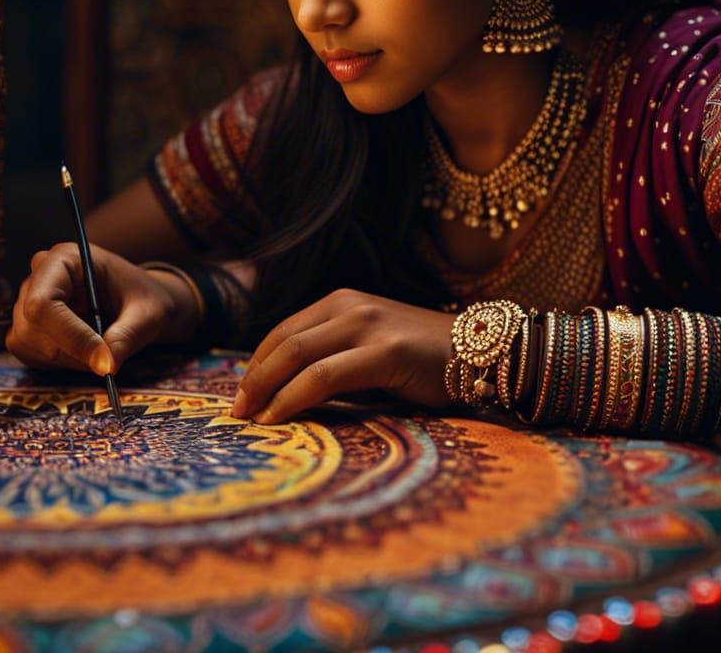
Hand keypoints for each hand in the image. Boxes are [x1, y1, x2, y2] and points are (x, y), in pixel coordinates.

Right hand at [7, 242, 197, 374]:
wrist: (140, 305)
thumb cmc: (144, 299)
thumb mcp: (148, 314)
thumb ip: (128, 336)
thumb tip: (106, 365)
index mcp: (65, 259)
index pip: (44, 301)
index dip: (69, 335)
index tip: (102, 358)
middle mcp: (39, 278)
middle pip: (33, 327)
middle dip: (72, 351)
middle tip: (107, 359)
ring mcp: (27, 304)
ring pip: (31, 345)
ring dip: (69, 358)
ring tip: (102, 348)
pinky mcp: (27, 330)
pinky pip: (33, 356)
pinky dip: (62, 363)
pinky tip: (87, 351)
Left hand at [230, 288, 454, 422]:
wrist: (484, 350)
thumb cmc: (426, 360)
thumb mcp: (373, 348)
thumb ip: (337, 357)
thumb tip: (288, 391)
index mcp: (343, 301)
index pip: (284, 331)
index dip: (256, 364)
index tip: (242, 396)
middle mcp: (351, 305)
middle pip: (284, 342)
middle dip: (253, 379)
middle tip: (236, 412)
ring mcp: (368, 325)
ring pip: (297, 355)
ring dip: (266, 389)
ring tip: (251, 419)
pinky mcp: (386, 350)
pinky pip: (325, 376)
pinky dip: (294, 398)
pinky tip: (280, 417)